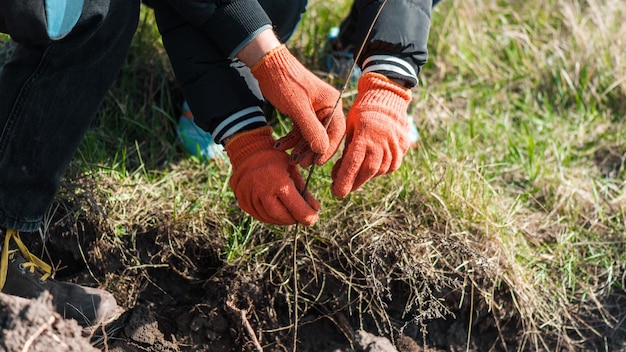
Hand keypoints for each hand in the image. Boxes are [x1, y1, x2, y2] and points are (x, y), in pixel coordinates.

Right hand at [225, 126, 319, 225]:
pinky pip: (259, 216)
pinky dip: (270, 217)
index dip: (307, 217)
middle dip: (293, 219)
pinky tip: (277, 212)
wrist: (249, 154)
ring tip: (290, 214)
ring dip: (282, 220)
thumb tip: (315, 210)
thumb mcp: (293, 171)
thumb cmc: (275, 161)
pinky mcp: (243, 202)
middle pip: (282, 217)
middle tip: (301, 217)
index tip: (313, 219)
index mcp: (278, 182)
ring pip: (270, 218)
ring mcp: (250, 198)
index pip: (296, 208)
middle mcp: (262, 191)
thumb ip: (304, 192)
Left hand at [251, 44, 345, 165]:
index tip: (317, 162)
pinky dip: (290, 139)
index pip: (336, 131)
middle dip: (311, 150)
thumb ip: (311, 129)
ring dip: (299, 147)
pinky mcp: (301, 112)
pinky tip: (280, 146)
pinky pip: (299, 130)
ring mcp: (313, 111)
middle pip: (323, 136)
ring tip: (289, 158)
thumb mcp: (297, 107)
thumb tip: (322, 150)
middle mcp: (325, 107)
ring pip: (309, 135)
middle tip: (300, 162)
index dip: (328, 149)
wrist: (266, 65)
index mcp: (332, 103)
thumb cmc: (284, 81)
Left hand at [331, 73, 411, 197]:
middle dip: (354, 182)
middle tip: (341, 189)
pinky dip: (379, 171)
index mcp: (365, 134)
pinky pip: (390, 166)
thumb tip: (336, 174)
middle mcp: (381, 142)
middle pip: (368, 170)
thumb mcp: (349, 128)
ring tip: (353, 178)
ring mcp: (394, 145)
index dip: (345, 179)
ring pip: (379, 170)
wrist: (386, 98)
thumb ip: (345, 151)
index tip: (336, 192)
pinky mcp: (402, 148)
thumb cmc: (361, 113)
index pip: (353, 162)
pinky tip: (369, 169)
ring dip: (365, 177)